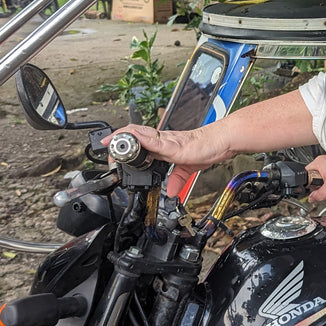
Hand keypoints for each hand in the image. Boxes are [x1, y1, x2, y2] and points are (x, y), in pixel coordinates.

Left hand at [103, 123, 230, 196]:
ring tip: (111, 143)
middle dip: (117, 139)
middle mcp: (162, 140)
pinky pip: (154, 140)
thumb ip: (177, 179)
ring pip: (140, 134)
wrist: (220, 142)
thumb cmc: (206, 149)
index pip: (139, 140)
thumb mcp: (188, 169)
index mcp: (163, 145)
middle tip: (105, 146)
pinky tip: (132, 140)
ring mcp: (166, 141)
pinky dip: (140, 140)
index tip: (112, 150)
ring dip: (123, 138)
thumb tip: (171, 192)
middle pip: (134, 134)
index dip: (124, 142)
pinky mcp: (172, 144)